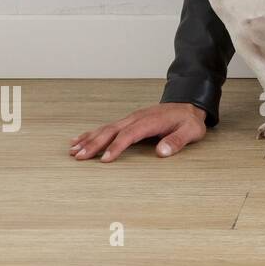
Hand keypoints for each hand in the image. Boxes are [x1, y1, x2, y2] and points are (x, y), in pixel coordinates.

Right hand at [69, 102, 206, 162]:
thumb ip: (177, 141)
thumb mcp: (191, 131)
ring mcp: (131, 118)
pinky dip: (92, 133)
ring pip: (106, 128)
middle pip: (112, 131)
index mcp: (151, 121)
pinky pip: (108, 127)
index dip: (116, 147)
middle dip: (94, 144)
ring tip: (73, 151)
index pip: (130, 134)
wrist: (189, 106)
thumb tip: (162, 152)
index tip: (104, 160)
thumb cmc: (189, 121)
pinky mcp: (129, 121)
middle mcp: (137, 118)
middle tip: (78, 157)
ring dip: (89, 139)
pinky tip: (79, 139)